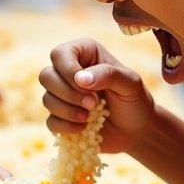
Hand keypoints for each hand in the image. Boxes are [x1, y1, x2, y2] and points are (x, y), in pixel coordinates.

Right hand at [39, 39, 153, 152]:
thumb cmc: (135, 100)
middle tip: (93, 104)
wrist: (137, 130)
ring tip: (90, 117)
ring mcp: (62, 95)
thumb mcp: (130, 83)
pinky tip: (84, 128)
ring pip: (46, 99)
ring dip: (68, 111)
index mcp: (84, 53)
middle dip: (68, 94)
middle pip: (46, 76)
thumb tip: (79, 79)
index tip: (88, 88)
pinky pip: (51, 121)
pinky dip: (66, 127)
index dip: (68, 71)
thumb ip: (108, 75)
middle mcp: (69, 71)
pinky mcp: (61, 117)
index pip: (60, 54)